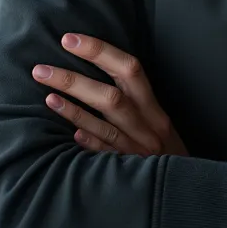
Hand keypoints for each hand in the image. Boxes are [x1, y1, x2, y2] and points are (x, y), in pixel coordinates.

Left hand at [32, 33, 188, 156]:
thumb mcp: (156, 121)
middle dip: (74, 80)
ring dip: (73, 109)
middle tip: (40, 69)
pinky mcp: (127, 171)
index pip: (130, 68)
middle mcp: (147, 125)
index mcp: (153, 108)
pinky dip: (88, 140)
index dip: (100, 51)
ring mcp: (136, 150)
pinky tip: (68, 133)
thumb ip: (134, 100)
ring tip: (46, 94)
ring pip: (105, 125)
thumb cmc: (164, 149)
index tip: (70, 39)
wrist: (186, 189)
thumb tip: (96, 73)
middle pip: (112, 97)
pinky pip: (104, 154)